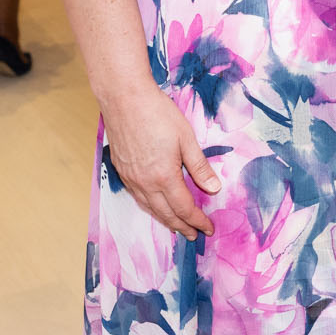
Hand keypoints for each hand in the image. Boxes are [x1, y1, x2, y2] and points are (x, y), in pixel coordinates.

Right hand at [101, 84, 219, 240]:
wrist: (124, 99)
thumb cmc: (157, 114)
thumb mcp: (186, 138)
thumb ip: (199, 166)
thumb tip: (214, 188)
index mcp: (164, 177)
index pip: (184, 208)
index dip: (198, 221)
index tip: (209, 228)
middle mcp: (145, 183)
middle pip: (165, 214)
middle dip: (182, 226)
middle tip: (194, 235)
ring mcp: (130, 178)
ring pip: (149, 208)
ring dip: (165, 220)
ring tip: (177, 227)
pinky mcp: (121, 170)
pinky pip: (137, 197)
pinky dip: (150, 207)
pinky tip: (155, 206)